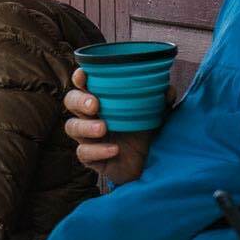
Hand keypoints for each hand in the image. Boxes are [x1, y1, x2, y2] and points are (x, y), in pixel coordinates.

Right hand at [64, 68, 162, 185]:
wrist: (146, 164)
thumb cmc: (143, 132)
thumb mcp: (154, 114)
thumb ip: (160, 101)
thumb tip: (168, 89)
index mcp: (101, 99)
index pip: (83, 84)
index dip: (80, 78)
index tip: (84, 75)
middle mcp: (89, 115)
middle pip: (71, 101)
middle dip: (79, 101)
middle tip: (95, 105)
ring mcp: (87, 136)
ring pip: (72, 127)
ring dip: (85, 126)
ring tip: (103, 128)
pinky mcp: (90, 157)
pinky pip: (84, 152)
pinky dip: (98, 150)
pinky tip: (114, 150)